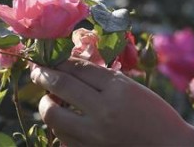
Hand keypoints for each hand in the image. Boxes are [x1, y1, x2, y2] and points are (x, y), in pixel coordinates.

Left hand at [31, 59, 193, 146]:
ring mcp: (94, 134)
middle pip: (62, 85)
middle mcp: (104, 109)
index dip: (62, 61)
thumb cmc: (157, 115)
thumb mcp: (135, 89)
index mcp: (119, 88)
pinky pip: (61, 135)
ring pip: (54, 114)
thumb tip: (75, 69)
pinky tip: (60, 119)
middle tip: (37, 71)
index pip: (80, 68)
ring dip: (46, 103)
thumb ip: (107, 80)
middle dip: (44, 75)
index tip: (52, 57)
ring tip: (47, 98)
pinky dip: (57, 125)